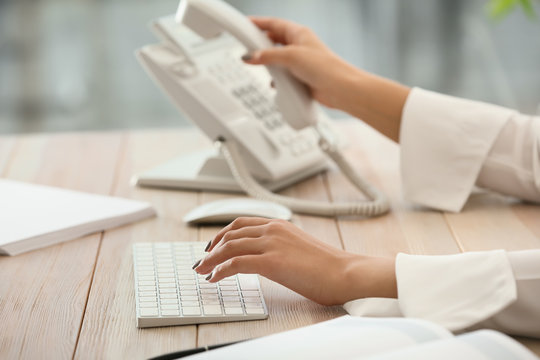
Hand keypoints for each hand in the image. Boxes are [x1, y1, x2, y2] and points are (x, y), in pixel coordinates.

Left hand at [193, 217, 396, 305]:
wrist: (346, 273)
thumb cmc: (329, 266)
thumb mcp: (300, 248)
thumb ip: (281, 247)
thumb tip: (265, 259)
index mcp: (280, 224)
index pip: (241, 223)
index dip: (222, 234)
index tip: (212, 246)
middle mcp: (273, 229)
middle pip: (231, 234)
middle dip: (212, 248)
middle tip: (201, 261)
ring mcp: (272, 244)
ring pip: (230, 247)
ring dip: (211, 260)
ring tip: (202, 271)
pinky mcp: (272, 261)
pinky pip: (236, 263)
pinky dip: (220, 270)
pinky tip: (214, 278)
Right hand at [243, 16, 358, 109]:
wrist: (340, 89)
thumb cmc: (324, 67)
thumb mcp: (290, 56)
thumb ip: (268, 56)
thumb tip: (250, 56)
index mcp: (299, 33)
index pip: (274, 23)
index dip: (259, 23)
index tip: (245, 24)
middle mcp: (300, 46)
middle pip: (274, 41)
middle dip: (261, 44)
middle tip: (247, 47)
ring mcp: (300, 62)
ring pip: (277, 60)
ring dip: (269, 64)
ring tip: (259, 66)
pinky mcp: (301, 78)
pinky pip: (283, 76)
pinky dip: (277, 79)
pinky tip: (273, 83)